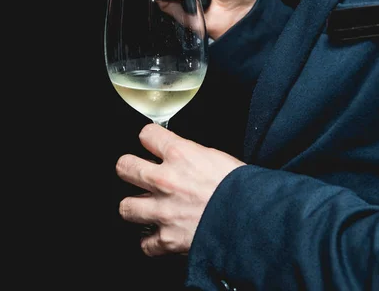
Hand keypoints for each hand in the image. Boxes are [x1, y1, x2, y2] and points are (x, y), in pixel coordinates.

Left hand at [116, 123, 245, 256]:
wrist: (253, 217)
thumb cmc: (243, 187)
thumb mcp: (218, 157)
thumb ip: (194, 156)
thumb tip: (186, 159)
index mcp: (180, 154)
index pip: (147, 134)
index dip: (149, 139)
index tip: (151, 143)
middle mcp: (165, 180)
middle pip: (124, 167)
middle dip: (129, 169)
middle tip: (137, 173)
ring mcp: (163, 210)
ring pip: (126, 207)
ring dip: (136, 207)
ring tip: (146, 208)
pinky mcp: (167, 239)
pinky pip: (146, 244)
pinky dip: (153, 243)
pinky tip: (161, 237)